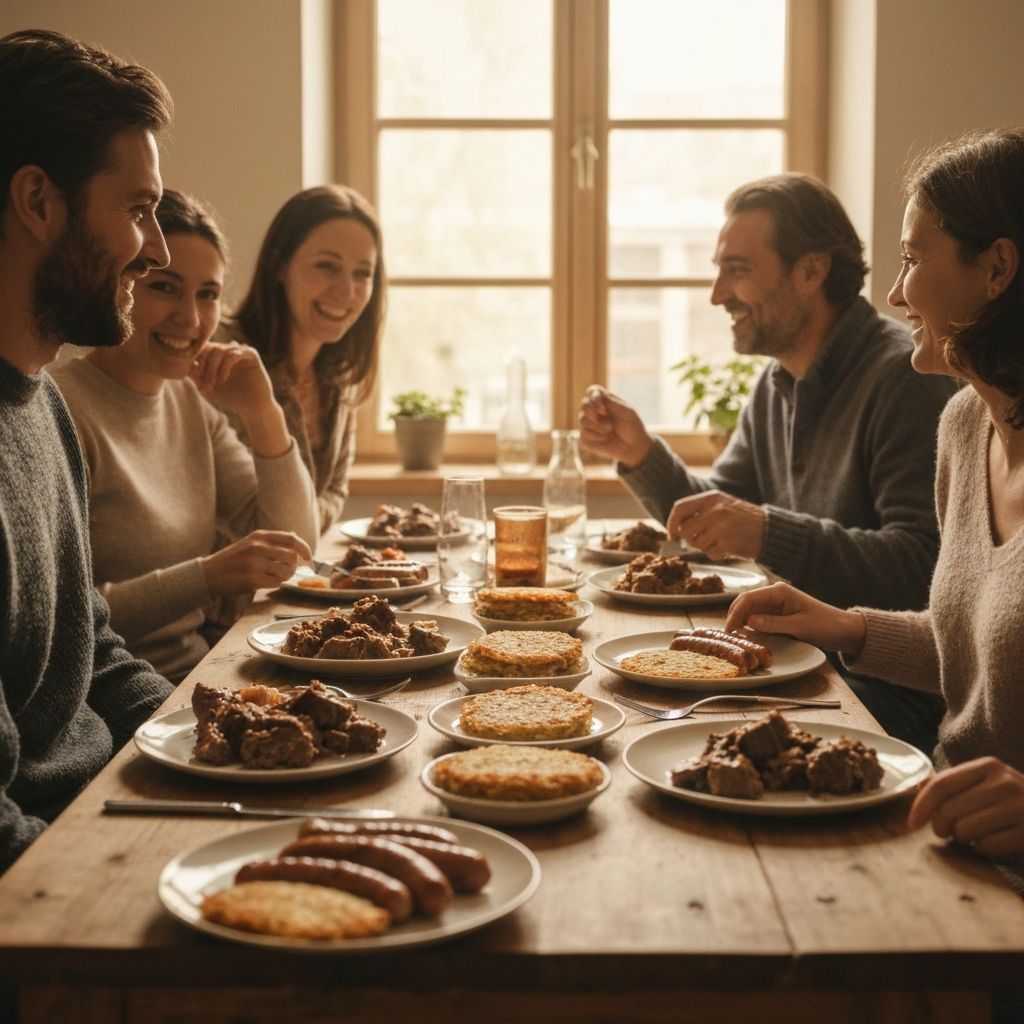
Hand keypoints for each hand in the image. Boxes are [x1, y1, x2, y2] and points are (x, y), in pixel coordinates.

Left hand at [189, 340, 275, 417]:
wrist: (252, 408)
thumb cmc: (230, 397)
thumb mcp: (207, 386)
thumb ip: (195, 375)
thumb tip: (179, 364)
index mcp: (217, 356)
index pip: (201, 348)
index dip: (194, 359)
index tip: (193, 376)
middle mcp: (228, 350)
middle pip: (209, 347)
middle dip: (203, 364)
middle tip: (203, 382)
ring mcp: (240, 351)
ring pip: (219, 349)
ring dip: (212, 367)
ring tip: (213, 383)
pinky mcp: (251, 355)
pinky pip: (233, 353)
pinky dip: (225, 366)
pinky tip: (223, 379)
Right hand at [200, 530, 312, 597]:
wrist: (208, 574)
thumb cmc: (233, 560)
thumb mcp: (250, 543)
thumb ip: (271, 542)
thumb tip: (297, 542)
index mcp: (259, 536)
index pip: (292, 539)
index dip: (305, 549)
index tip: (310, 559)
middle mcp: (258, 547)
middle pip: (292, 557)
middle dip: (294, 567)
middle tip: (288, 572)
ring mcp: (255, 563)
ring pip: (286, 571)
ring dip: (284, 577)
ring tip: (273, 577)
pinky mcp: (252, 579)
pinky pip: (276, 583)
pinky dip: (274, 584)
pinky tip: (263, 582)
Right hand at [577, 386, 653, 468]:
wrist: (633, 447)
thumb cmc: (632, 426)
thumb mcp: (627, 412)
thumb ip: (614, 403)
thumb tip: (600, 397)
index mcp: (604, 401)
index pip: (592, 392)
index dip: (594, 396)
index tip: (601, 406)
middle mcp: (594, 411)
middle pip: (584, 405)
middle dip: (593, 413)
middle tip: (607, 423)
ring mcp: (588, 424)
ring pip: (582, 420)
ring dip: (597, 426)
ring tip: (609, 430)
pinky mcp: (585, 438)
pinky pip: (583, 435)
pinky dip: (596, 437)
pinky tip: (605, 439)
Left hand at [667, 489, 765, 560]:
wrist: (770, 530)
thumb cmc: (744, 520)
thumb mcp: (723, 505)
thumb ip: (701, 512)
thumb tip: (676, 529)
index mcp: (711, 498)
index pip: (680, 508)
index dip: (671, 523)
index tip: (671, 535)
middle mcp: (715, 509)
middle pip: (685, 531)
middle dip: (692, 540)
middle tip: (706, 540)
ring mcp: (721, 526)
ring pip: (696, 544)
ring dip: (706, 547)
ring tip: (722, 541)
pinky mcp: (727, 542)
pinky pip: (710, 554)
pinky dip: (718, 554)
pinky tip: (730, 548)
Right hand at [724, 580, 865, 655]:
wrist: (844, 631)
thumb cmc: (825, 625)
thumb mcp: (799, 626)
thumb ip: (773, 624)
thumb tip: (749, 622)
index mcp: (779, 592)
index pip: (748, 598)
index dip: (735, 613)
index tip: (728, 629)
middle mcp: (774, 596)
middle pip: (745, 604)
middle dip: (735, 618)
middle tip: (729, 636)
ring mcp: (775, 606)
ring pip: (750, 613)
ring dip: (742, 624)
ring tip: (736, 639)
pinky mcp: (778, 617)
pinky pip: (759, 621)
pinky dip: (752, 629)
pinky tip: (750, 639)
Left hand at [908, 758, 1023, 857]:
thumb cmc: (1011, 800)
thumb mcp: (985, 783)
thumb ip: (952, 784)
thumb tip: (912, 788)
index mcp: (988, 766)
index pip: (942, 784)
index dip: (921, 805)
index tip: (911, 824)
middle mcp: (1004, 782)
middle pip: (949, 811)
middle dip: (942, 827)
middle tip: (949, 831)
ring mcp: (1020, 807)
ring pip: (965, 830)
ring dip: (963, 839)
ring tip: (974, 834)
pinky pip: (986, 847)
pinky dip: (983, 849)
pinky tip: (993, 842)